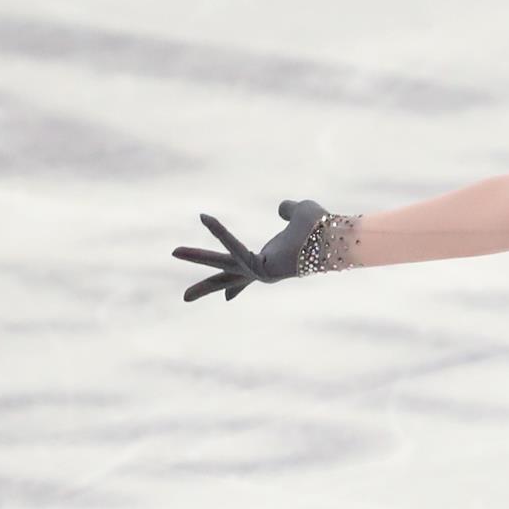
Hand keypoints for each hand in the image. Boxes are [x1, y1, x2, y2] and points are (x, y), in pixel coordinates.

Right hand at [172, 199, 329, 301]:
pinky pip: (235, 249)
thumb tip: (283, 208)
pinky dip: (221, 233)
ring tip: (173, 252)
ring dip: (198, 257)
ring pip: (224, 265)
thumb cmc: (322, 226)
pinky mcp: (260, 268)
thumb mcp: (300, 212)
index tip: (228, 300)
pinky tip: (205, 218)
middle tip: (184, 298)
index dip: (236, 287)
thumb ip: (288, 210)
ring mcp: (261, 272)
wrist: (335, 236)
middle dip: (206, 287)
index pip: (249, 273)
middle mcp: (264, 269)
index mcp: (271, 259)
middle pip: (229, 278)